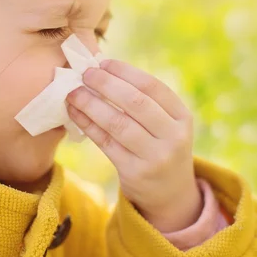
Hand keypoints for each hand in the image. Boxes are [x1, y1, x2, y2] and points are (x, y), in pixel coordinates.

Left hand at [65, 58, 203, 231]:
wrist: (171, 194)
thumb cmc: (161, 147)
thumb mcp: (167, 124)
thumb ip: (144, 101)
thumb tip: (103, 70)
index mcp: (182, 117)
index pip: (152, 87)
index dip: (125, 72)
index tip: (103, 63)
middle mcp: (173, 136)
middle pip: (135, 103)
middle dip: (106, 84)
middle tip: (85, 74)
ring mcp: (155, 157)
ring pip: (118, 123)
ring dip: (92, 104)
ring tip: (74, 93)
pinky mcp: (135, 172)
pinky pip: (106, 143)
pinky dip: (88, 125)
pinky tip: (75, 113)